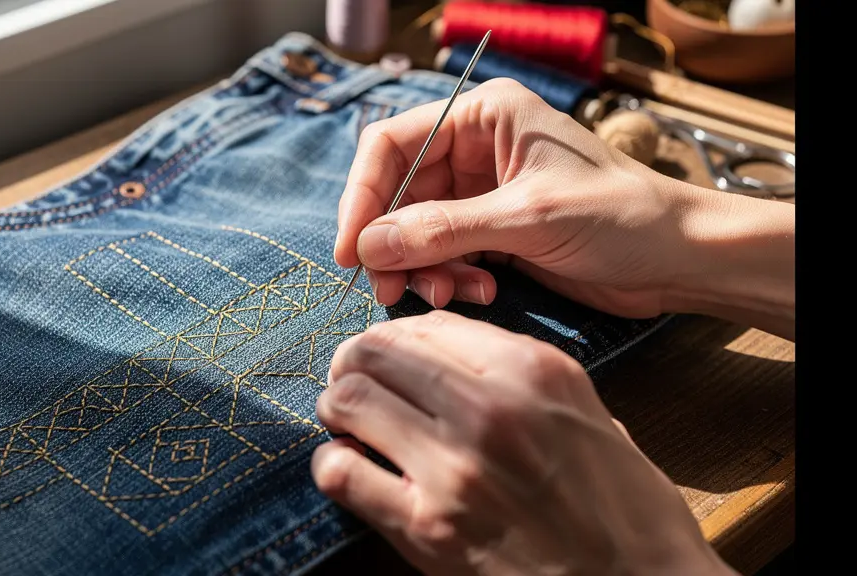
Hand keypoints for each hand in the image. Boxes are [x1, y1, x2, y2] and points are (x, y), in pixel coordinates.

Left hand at [311, 311, 736, 575]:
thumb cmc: (624, 505)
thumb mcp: (588, 411)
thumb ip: (517, 371)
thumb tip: (441, 344)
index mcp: (533, 371)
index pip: (427, 325)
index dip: (397, 337)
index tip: (391, 355)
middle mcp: (489, 408)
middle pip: (375, 351)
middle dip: (355, 362)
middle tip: (353, 380)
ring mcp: (454, 469)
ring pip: (348, 400)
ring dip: (337, 407)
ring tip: (346, 420)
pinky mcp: (428, 529)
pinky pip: (342, 475)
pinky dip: (334, 465)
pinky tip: (350, 467)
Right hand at [335, 78, 794, 337]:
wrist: (678, 259)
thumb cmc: (620, 218)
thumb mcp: (527, 219)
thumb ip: (442, 231)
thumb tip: (367, 247)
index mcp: (482, 116)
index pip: (391, 145)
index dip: (363, 196)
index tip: (351, 250)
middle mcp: (475, 147)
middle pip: (398, 193)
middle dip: (393, 244)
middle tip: (391, 290)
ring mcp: (482, 191)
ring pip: (416, 230)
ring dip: (422, 267)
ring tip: (446, 294)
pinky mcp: (493, 230)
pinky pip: (444, 252)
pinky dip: (448, 276)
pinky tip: (478, 290)